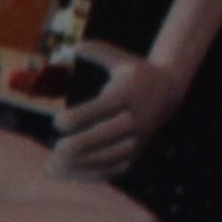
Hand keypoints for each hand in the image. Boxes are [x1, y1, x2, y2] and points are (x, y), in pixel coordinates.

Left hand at [47, 41, 186, 174]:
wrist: (167, 93)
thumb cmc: (135, 73)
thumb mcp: (120, 59)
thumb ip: (99, 50)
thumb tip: (75, 45)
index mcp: (129, 95)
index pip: (104, 108)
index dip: (81, 116)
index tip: (56, 122)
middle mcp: (136, 118)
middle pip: (110, 135)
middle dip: (83, 144)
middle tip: (56, 149)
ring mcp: (138, 139)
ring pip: (112, 156)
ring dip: (83, 164)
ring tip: (53, 166)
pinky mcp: (137, 154)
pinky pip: (115, 169)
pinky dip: (92, 175)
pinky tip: (68, 176)